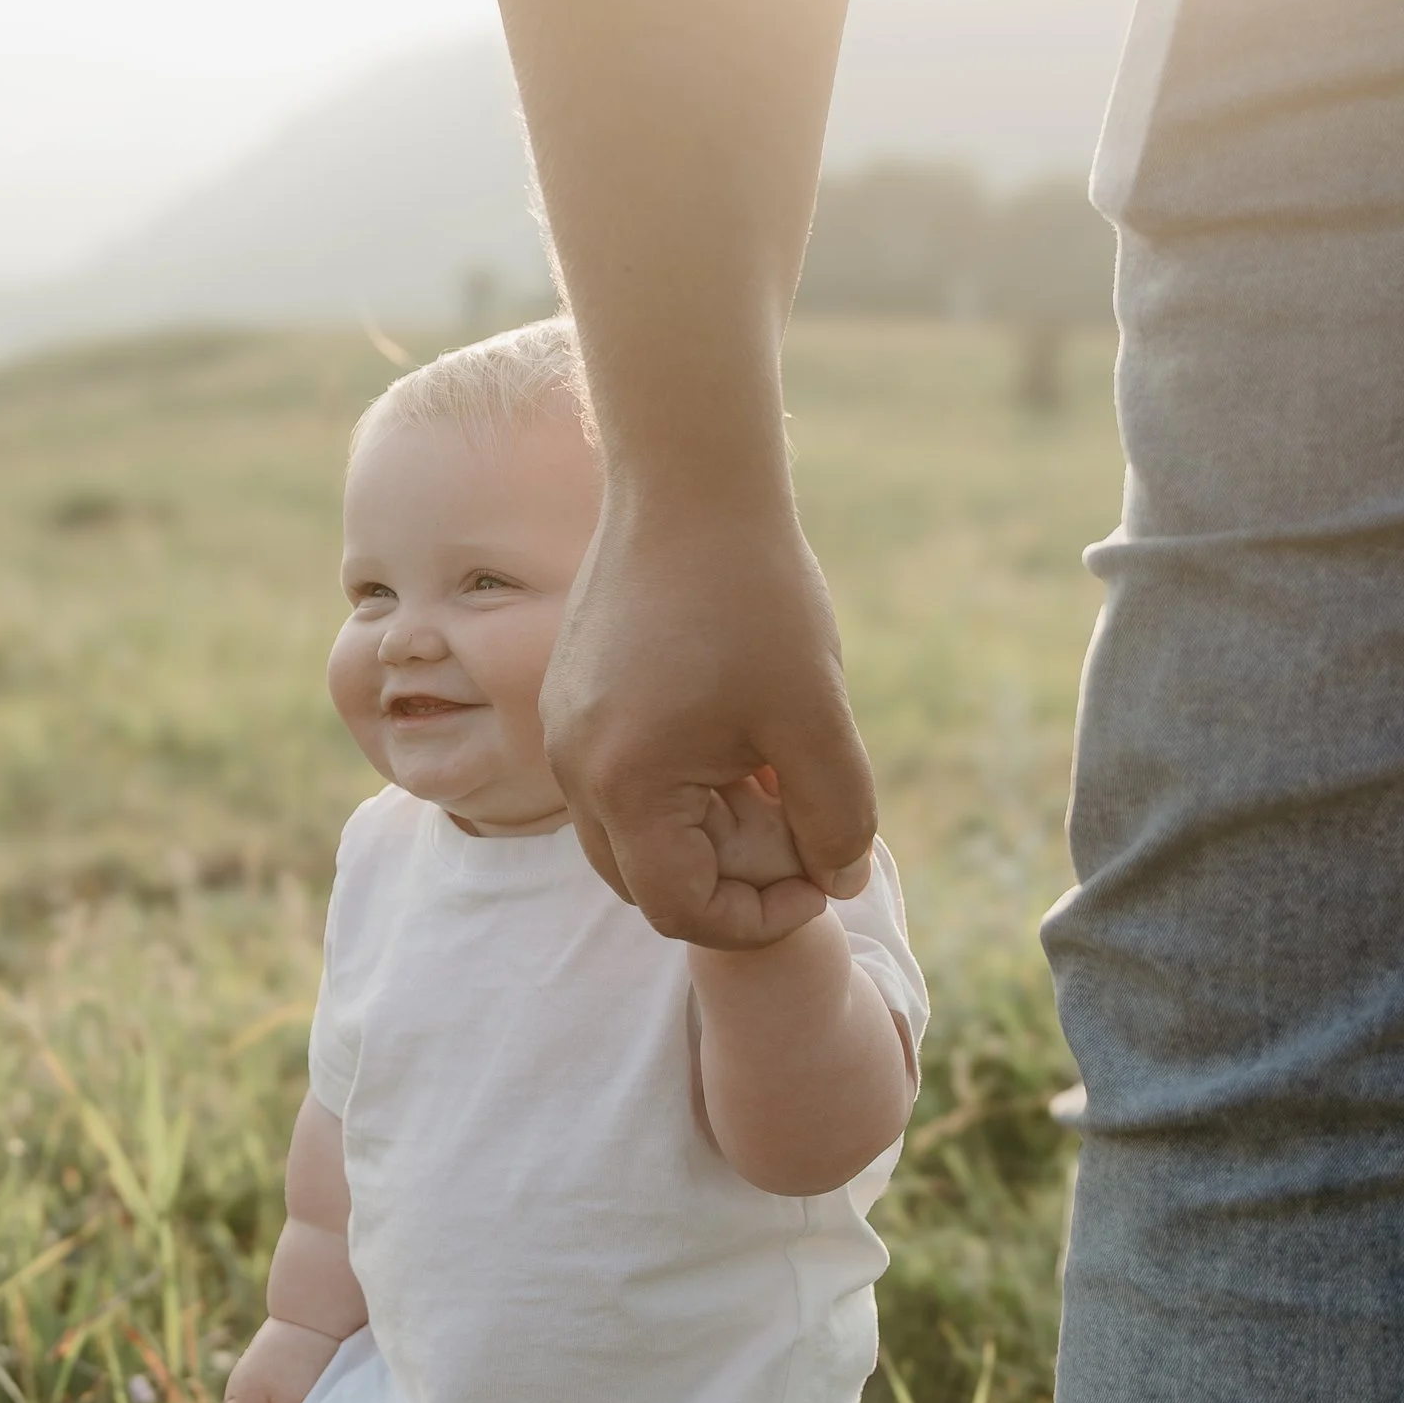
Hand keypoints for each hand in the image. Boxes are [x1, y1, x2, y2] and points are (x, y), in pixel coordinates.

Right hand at [544, 487, 875, 945]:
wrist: (690, 486)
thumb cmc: (757, 597)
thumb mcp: (816, 718)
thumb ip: (838, 817)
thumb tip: (839, 880)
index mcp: (624, 785)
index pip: (682, 910)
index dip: (761, 915)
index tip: (821, 872)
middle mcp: (573, 770)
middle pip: (648, 885)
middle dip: (730, 879)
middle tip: (798, 824)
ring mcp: (564, 734)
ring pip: (632, 836)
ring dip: (704, 835)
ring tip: (769, 776)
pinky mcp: (572, 701)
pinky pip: (619, 783)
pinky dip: (678, 790)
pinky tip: (736, 738)